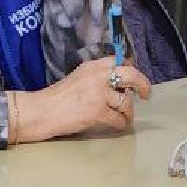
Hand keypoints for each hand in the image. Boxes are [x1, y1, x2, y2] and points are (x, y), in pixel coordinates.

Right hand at [10, 58, 150, 142]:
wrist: (41, 111)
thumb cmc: (57, 98)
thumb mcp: (79, 77)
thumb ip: (97, 77)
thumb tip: (119, 84)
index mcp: (93, 66)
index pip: (120, 61)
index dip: (131, 69)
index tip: (133, 79)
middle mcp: (98, 76)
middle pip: (132, 75)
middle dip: (143, 84)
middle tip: (145, 94)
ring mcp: (99, 94)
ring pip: (126, 102)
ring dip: (128, 112)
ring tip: (125, 117)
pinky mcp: (98, 112)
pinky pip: (118, 119)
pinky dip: (120, 124)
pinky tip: (117, 126)